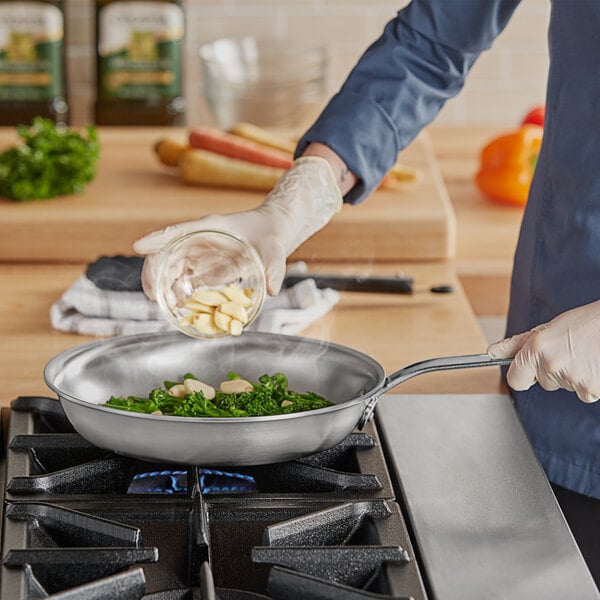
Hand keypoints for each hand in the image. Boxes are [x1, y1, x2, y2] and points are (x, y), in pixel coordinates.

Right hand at [133, 156, 342, 297]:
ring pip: (169, 267)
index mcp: (210, 228)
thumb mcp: (275, 250)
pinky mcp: (202, 266)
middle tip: (155, 297)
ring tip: (170, 306)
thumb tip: (273, 291)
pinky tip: (180, 306)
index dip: (156, 239)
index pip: (177, 231)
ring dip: (163, 285)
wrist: (273, 232)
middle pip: (165, 252)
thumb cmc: (270, 236)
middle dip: (154, 273)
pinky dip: (175, 291)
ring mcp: (198, 252)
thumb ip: (274, 268)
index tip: (138, 248)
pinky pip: (181, 277)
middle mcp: (198, 239)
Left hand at [487, 300, 599, 402]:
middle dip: (553, 371)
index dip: (523, 376)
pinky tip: (595, 365)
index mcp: (537, 349)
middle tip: (570, 352)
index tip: (530, 371)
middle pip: (543, 383)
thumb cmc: (584, 324)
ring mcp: (572, 379)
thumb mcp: (546, 329)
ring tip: (585, 356)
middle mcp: (551, 365)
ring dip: (573, 376)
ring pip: (565, 387)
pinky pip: (585, 394)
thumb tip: (491, 353)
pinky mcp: (592, 390)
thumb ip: (517, 345)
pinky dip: (590, 383)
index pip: (515, 380)